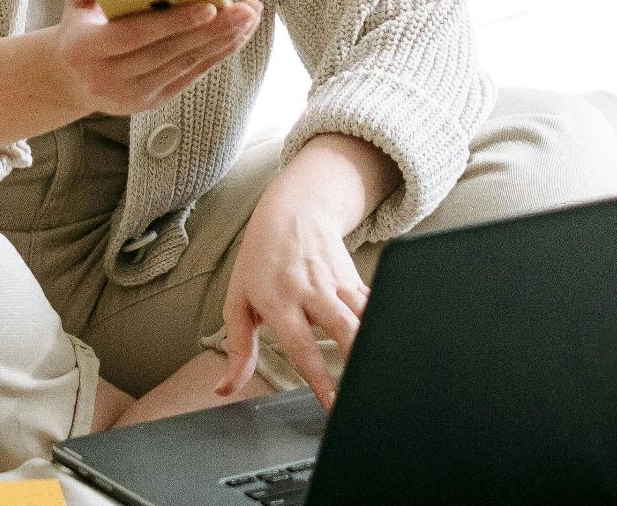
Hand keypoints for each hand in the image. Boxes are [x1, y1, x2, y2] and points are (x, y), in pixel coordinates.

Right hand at [52, 0, 261, 116]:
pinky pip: (189, 75)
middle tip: (244, 9)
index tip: (207, 5)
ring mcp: (130, 95)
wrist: (74, 73)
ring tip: (249, 16)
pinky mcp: (151, 102)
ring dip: (221, 41)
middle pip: (165, 53)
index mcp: (83, 49)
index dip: (170, 22)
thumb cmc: (83, 22)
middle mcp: (105, 78)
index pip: (131, 35)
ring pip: (183, 65)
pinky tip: (237, 34)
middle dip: (210, 30)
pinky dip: (215, 54)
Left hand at [214, 177, 370, 410]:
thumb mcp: (238, 301)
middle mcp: (310, 290)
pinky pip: (372, 301)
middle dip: (356, 358)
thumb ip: (237, 349)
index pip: (301, 344)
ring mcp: (335, 281)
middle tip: (365, 390)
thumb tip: (224, 389)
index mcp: (279, 300)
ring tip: (383, 371)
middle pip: (341, 326)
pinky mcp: (353, 276)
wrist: (291, 212)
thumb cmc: (259, 262)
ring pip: (363, 313)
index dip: (318, 376)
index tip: (331, 403)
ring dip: (374, 341)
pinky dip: (384, 321)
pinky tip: (392, 342)